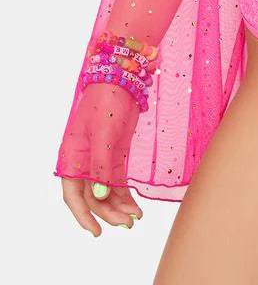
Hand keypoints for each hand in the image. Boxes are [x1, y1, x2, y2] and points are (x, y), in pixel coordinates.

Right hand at [59, 84, 143, 235]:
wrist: (122, 77)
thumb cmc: (107, 101)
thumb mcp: (104, 134)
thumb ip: (101, 166)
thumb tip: (99, 195)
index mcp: (71, 157)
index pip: (73, 194)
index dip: (83, 215)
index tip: (96, 231)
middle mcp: (83, 162)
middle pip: (92, 197)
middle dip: (108, 213)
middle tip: (127, 224)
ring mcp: (99, 159)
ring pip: (106, 192)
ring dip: (118, 207)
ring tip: (135, 218)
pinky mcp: (115, 155)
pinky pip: (117, 182)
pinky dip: (125, 195)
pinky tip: (136, 207)